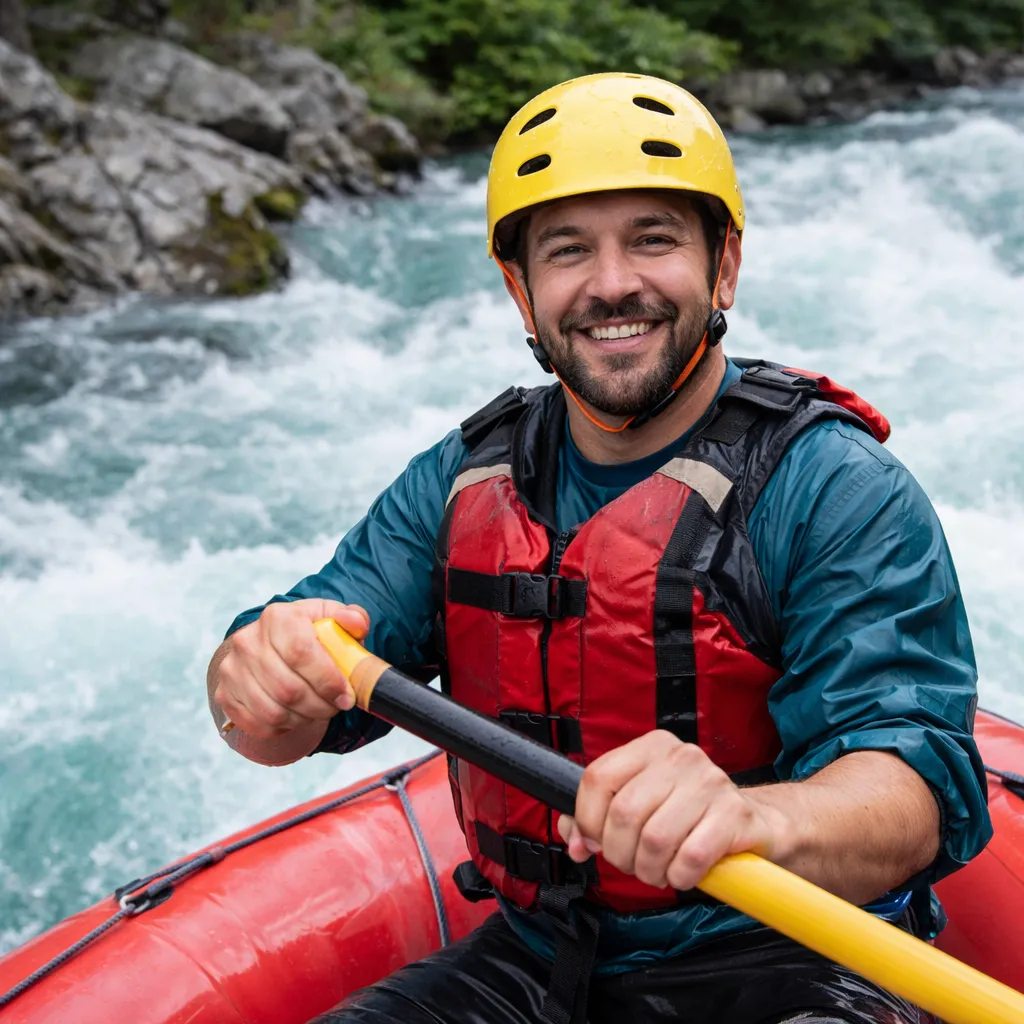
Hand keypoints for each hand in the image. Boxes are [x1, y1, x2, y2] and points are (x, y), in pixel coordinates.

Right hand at [212, 599, 369, 738]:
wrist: (270, 645)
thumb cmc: (309, 633)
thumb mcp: (332, 619)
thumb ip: (352, 618)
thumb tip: (356, 622)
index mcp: (278, 617)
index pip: (301, 653)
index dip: (328, 681)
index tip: (347, 696)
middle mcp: (248, 641)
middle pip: (288, 689)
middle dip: (320, 706)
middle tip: (336, 707)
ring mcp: (232, 669)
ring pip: (274, 711)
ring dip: (305, 718)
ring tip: (319, 710)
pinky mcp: (225, 695)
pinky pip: (259, 724)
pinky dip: (284, 727)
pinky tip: (298, 715)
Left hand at [557, 730, 787, 890]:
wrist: (752, 823)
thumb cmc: (687, 815)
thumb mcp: (641, 804)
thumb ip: (598, 819)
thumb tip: (574, 841)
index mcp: (651, 747)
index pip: (598, 777)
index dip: (588, 819)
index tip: (595, 841)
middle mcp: (680, 756)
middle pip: (623, 813)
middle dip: (620, 853)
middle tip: (632, 864)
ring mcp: (711, 783)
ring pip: (655, 839)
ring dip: (650, 870)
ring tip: (658, 871)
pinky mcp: (735, 815)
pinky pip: (690, 858)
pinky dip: (680, 877)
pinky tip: (683, 874)